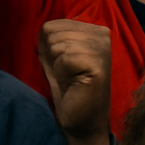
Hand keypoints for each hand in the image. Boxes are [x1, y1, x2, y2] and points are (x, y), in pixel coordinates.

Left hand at [37, 20, 110, 144]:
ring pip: (57, 44)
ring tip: (71, 78)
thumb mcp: (55, 57)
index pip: (52, 25)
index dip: (48, 48)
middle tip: (67, 73)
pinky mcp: (98, 65)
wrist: (82, 119)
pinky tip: (74, 82)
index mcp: (93, 30)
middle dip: (52, 56)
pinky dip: (62, 73)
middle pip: (52, 32)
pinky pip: (64, 58)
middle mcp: (102, 35)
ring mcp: (102, 49)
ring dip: (57, 65)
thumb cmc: (68, 88)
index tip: (64, 65)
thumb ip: (50, 39)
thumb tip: (42, 29)